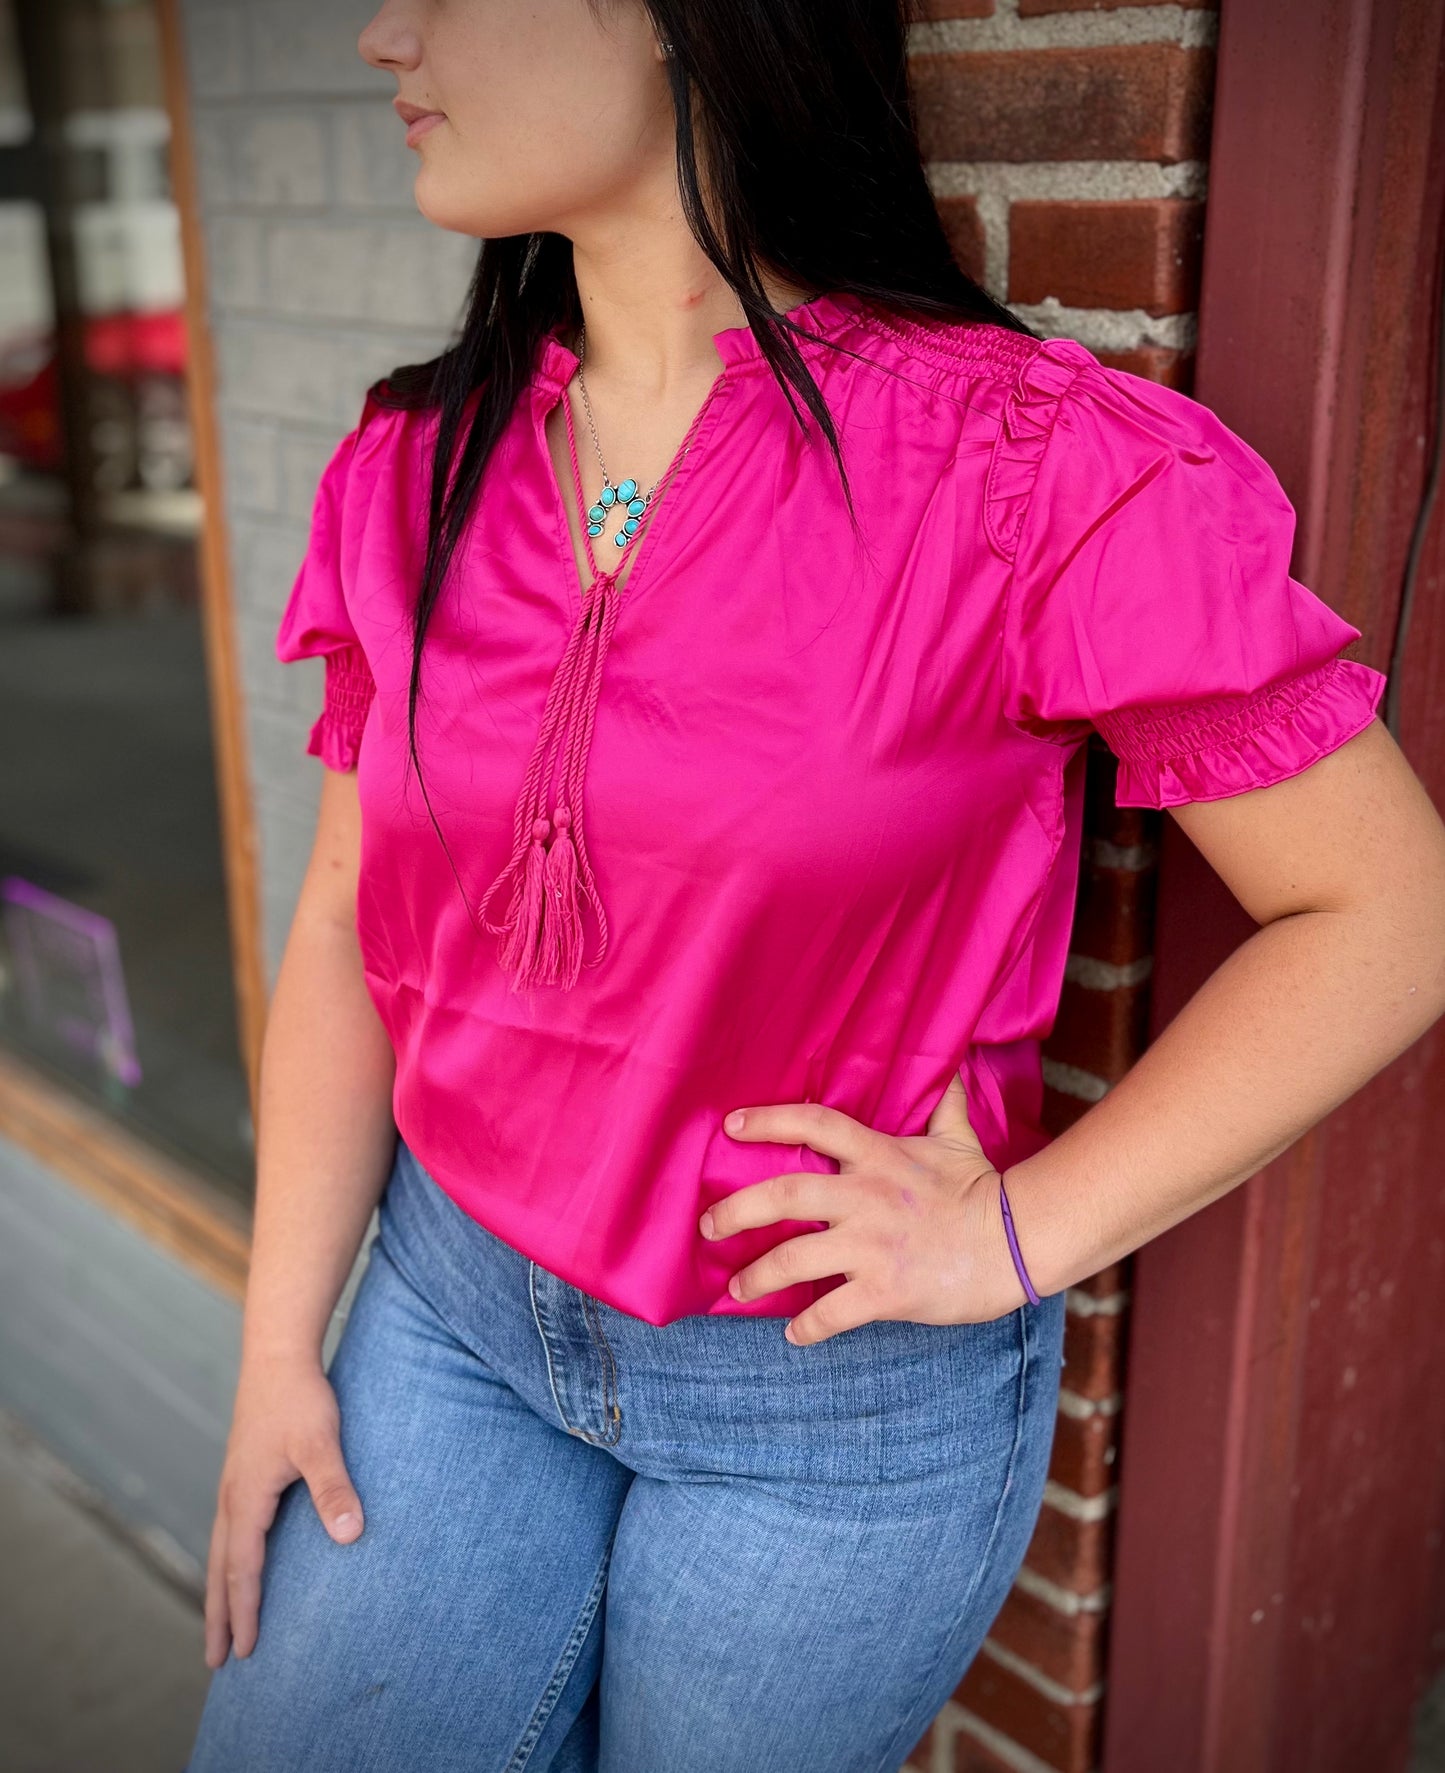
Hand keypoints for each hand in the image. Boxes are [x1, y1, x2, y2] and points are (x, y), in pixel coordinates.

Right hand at [203, 1350, 364, 1667]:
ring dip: (220, 1588)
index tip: (245, 1652)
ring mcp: (235, 1483)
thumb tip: (349, 1536)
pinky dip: (229, 1558)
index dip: (245, 1611)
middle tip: (215, 1662)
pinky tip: (240, 1560)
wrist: (278, 1355)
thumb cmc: (301, 1399)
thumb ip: (334, 1488)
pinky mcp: (244, 1470)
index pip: (243, 1568)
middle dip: (219, 1615)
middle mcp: (232, 1496)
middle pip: (220, 1568)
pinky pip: (231, 1528)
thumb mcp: (322, 1443)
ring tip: (220, 1621)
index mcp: (246, 1499)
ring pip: (222, 1548)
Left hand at [700, 1072, 1030, 1344]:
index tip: (730, 1125)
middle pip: (784, 1194)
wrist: (1016, 1242)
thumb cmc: (983, 1189)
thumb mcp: (958, 1139)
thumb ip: (943, 1105)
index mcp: (878, 1156)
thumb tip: (951, 1067)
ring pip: (794, 1259)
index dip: (769, 1121)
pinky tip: (792, 1334)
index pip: (814, 1124)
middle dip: (736, 1211)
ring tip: (736, 1288)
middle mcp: (866, 1196)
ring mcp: (872, 1245)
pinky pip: (830, 1313)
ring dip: (757, 1276)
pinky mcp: (885, 1291)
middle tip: (706, 1226)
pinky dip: (805, 1327)